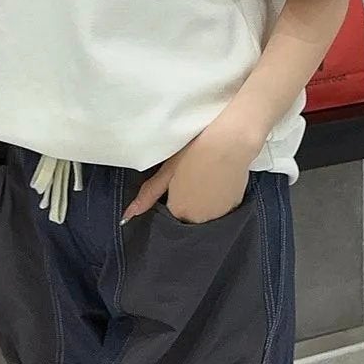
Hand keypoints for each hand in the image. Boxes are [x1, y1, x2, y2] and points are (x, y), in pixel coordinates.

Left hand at [121, 117, 261, 225]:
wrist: (230, 143)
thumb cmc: (196, 152)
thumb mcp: (167, 171)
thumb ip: (148, 195)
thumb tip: (128, 215)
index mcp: (179, 211)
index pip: (171, 216)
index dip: (173, 199)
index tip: (177, 184)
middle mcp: (198, 220)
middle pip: (189, 218)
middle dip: (188, 204)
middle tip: (192, 180)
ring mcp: (219, 216)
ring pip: (206, 215)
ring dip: (204, 205)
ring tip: (206, 179)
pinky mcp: (235, 208)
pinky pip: (221, 210)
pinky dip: (219, 201)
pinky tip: (219, 181)